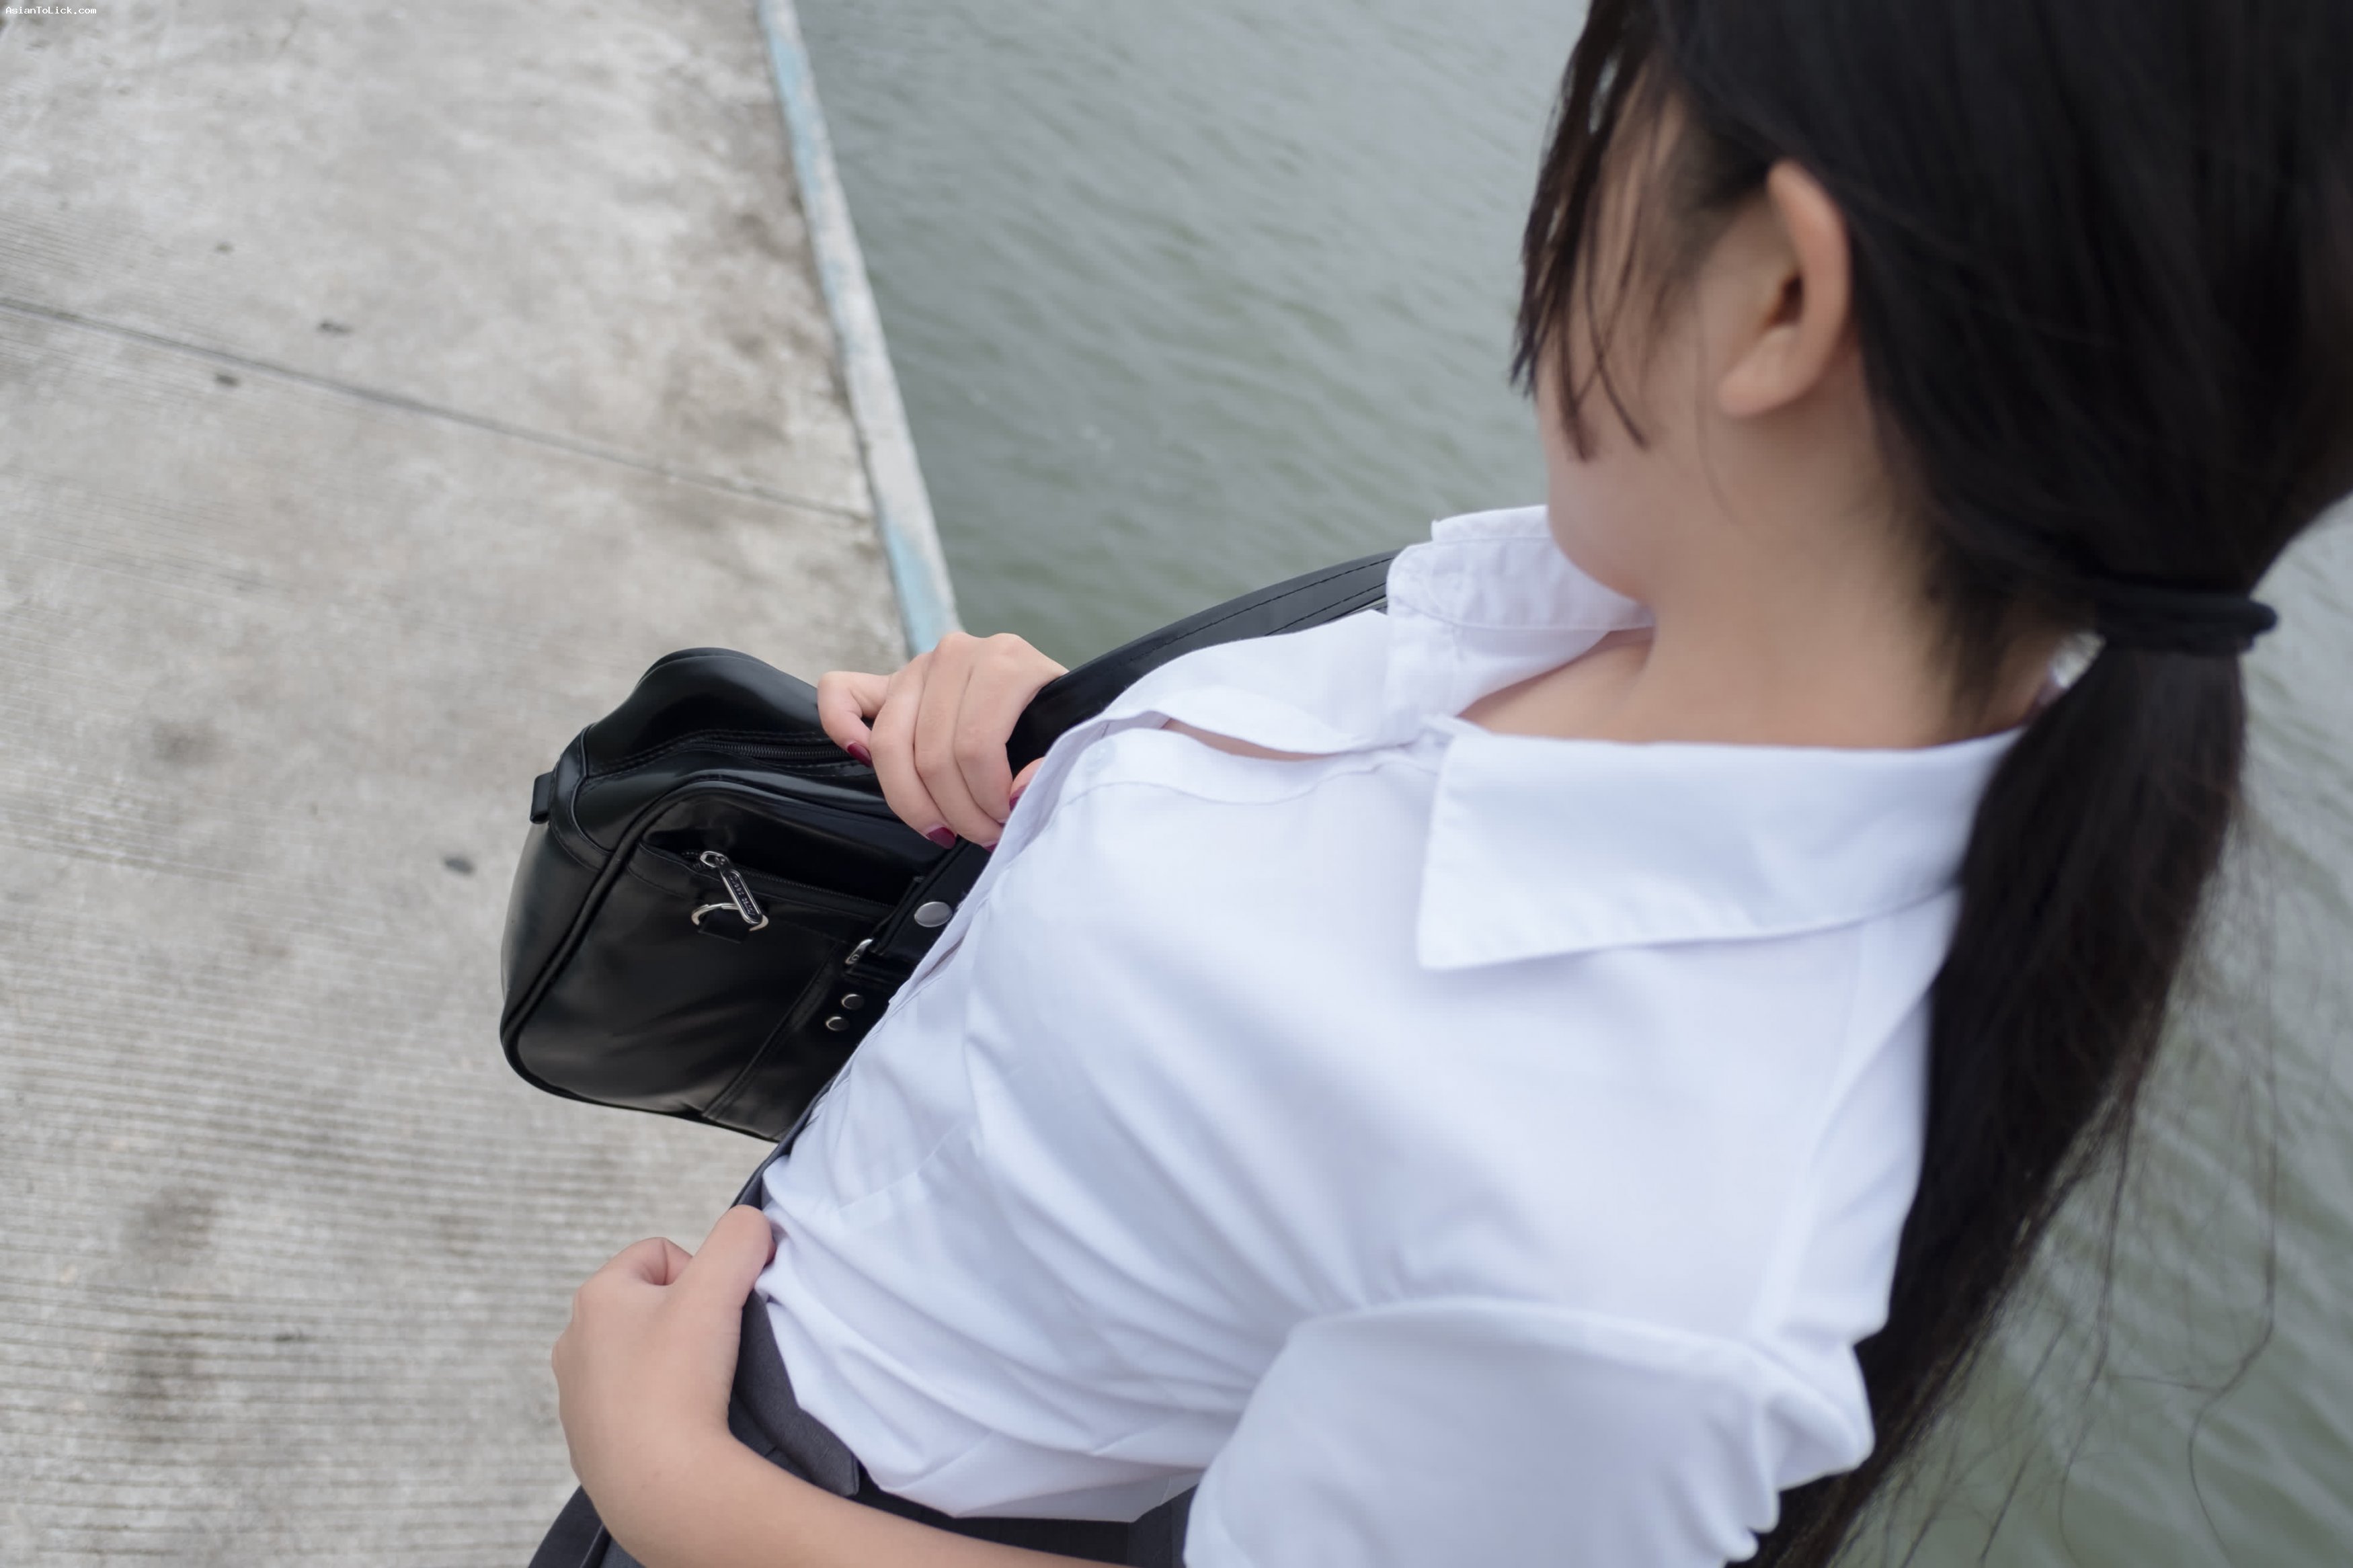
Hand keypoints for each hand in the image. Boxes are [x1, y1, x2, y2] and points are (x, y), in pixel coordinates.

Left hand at [552, 1205, 776, 1547]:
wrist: (660, 1487)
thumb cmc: (678, 1383)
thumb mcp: (717, 1288)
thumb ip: (740, 1237)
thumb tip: (753, 1226)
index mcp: (596, 1296)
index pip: (661, 1253)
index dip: (702, 1275)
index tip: (716, 1315)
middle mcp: (574, 1341)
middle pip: (650, 1304)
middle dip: (686, 1321)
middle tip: (711, 1353)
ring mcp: (577, 1394)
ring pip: (642, 1354)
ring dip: (672, 1364)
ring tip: (697, 1392)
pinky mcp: (589, 1440)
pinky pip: (633, 1404)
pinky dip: (660, 1407)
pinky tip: (680, 1425)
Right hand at [817, 632, 1066, 847]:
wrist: (1054, 703)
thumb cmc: (1056, 726)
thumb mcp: (1070, 740)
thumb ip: (1052, 766)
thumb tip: (1016, 792)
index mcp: (1005, 660)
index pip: (975, 745)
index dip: (988, 798)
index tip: (1007, 820)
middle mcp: (956, 655)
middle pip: (931, 754)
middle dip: (957, 812)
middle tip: (983, 834)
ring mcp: (918, 667)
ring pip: (888, 745)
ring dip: (913, 801)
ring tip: (945, 826)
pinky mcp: (889, 682)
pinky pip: (840, 693)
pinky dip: (842, 728)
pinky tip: (862, 760)